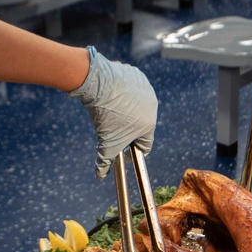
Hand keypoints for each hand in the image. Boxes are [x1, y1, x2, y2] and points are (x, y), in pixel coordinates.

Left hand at [68, 47, 156, 178]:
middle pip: (141, 123)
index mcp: (149, 125)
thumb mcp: (105, 142)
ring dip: (127, 109)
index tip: (124, 151)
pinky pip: (131, 87)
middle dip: (128, 128)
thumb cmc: (105, 116)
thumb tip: (100, 176)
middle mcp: (152, 107)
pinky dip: (124, 92)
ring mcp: (146, 89)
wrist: (99, 84)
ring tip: (111, 110)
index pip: (145, 144)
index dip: (133, 151)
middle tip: (112, 128)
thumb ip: (105, 161)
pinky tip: (112, 94)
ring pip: (136, 104)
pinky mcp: (137, 76)